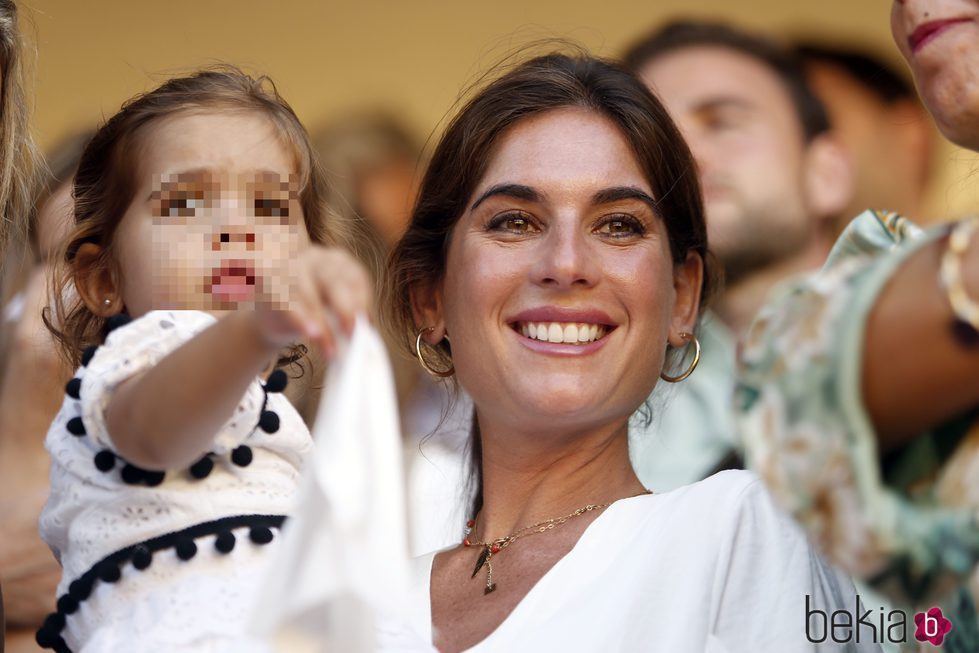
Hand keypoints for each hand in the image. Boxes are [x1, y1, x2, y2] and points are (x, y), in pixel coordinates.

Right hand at [254, 245, 372, 356]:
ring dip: (321, 324)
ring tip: (330, 348)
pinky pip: (286, 300)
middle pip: (333, 282)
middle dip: (345, 310)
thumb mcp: (333, 308)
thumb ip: (347, 315)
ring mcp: (291, 266)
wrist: (273, 315)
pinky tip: (310, 333)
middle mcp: (316, 258)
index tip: (367, 326)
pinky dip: (301, 319)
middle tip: (352, 336)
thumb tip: (367, 334)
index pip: (355, 277)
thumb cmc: (312, 311)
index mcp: (339, 261)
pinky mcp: (270, 281)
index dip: (363, 301)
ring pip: (309, 294)